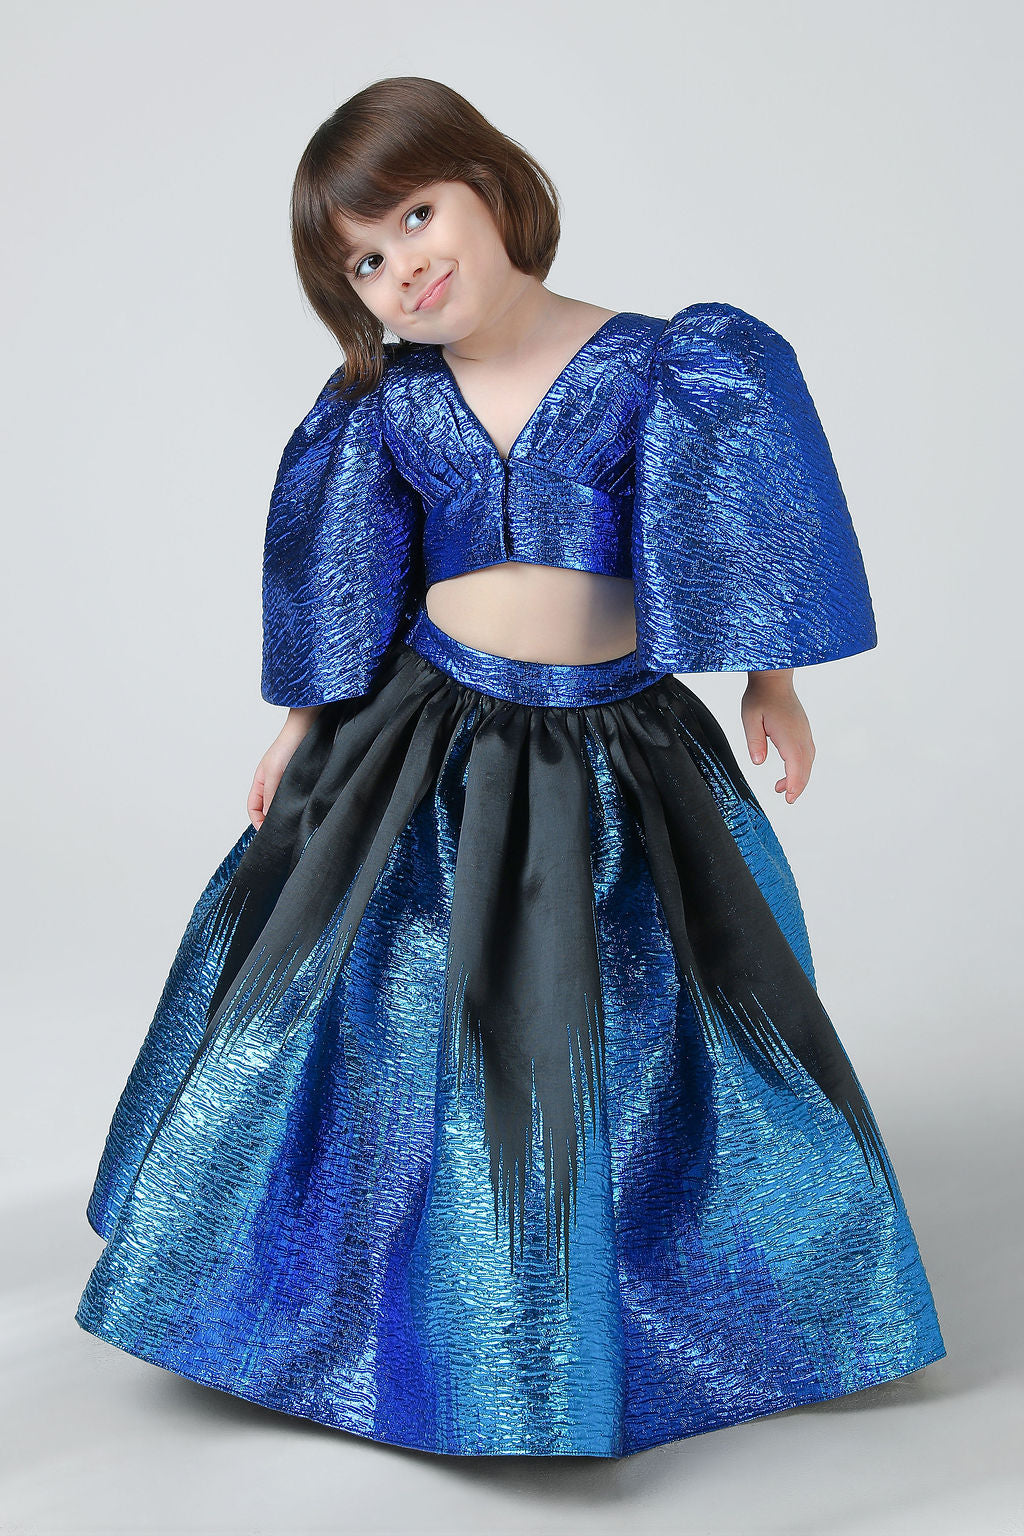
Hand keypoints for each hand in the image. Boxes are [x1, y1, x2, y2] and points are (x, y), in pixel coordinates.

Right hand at [247, 713, 316, 828]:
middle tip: (284, 833)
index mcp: (261, 783)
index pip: (253, 808)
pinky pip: (296, 799)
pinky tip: (305, 812)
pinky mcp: (302, 782)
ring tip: (295, 824)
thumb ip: (270, 795)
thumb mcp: (274, 772)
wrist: (308, 730)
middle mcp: (273, 784)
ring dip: (286, 815)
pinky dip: (298, 807)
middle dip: (272, 821)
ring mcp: (287, 783)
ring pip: (282, 805)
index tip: (268, 833)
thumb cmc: (287, 746)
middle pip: (267, 809)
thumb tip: (268, 816)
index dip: (257, 822)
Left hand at [740, 672, 814, 803]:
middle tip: (788, 800)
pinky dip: (800, 766)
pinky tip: (789, 770)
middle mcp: (801, 736)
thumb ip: (755, 741)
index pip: (796, 766)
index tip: (789, 798)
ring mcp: (804, 732)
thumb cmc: (761, 697)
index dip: (794, 785)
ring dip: (799, 777)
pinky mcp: (802, 730)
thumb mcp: (750, 718)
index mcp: (790, 735)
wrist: (774, 678)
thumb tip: (758, 762)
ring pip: (808, 761)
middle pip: (806, 767)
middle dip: (799, 786)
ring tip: (783, 787)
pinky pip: (806, 753)